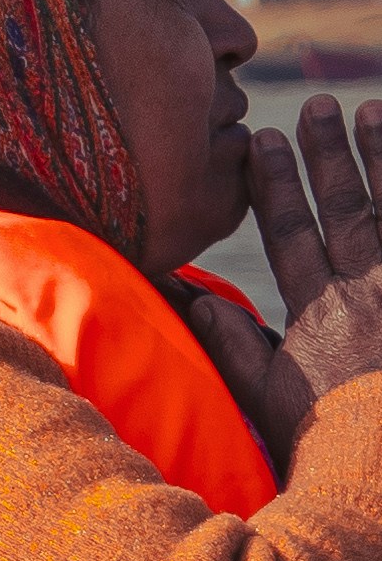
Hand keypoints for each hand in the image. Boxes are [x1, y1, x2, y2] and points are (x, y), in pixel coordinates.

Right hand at [187, 96, 381, 469]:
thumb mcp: (274, 408)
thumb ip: (237, 350)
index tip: (262, 140)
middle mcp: (369, 296)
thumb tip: (196, 297)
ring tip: (375, 113)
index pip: (289, 233)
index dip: (274, 184)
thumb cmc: (336, 453)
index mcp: (321, 317)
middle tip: (320, 106)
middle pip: (345, 209)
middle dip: (329, 154)